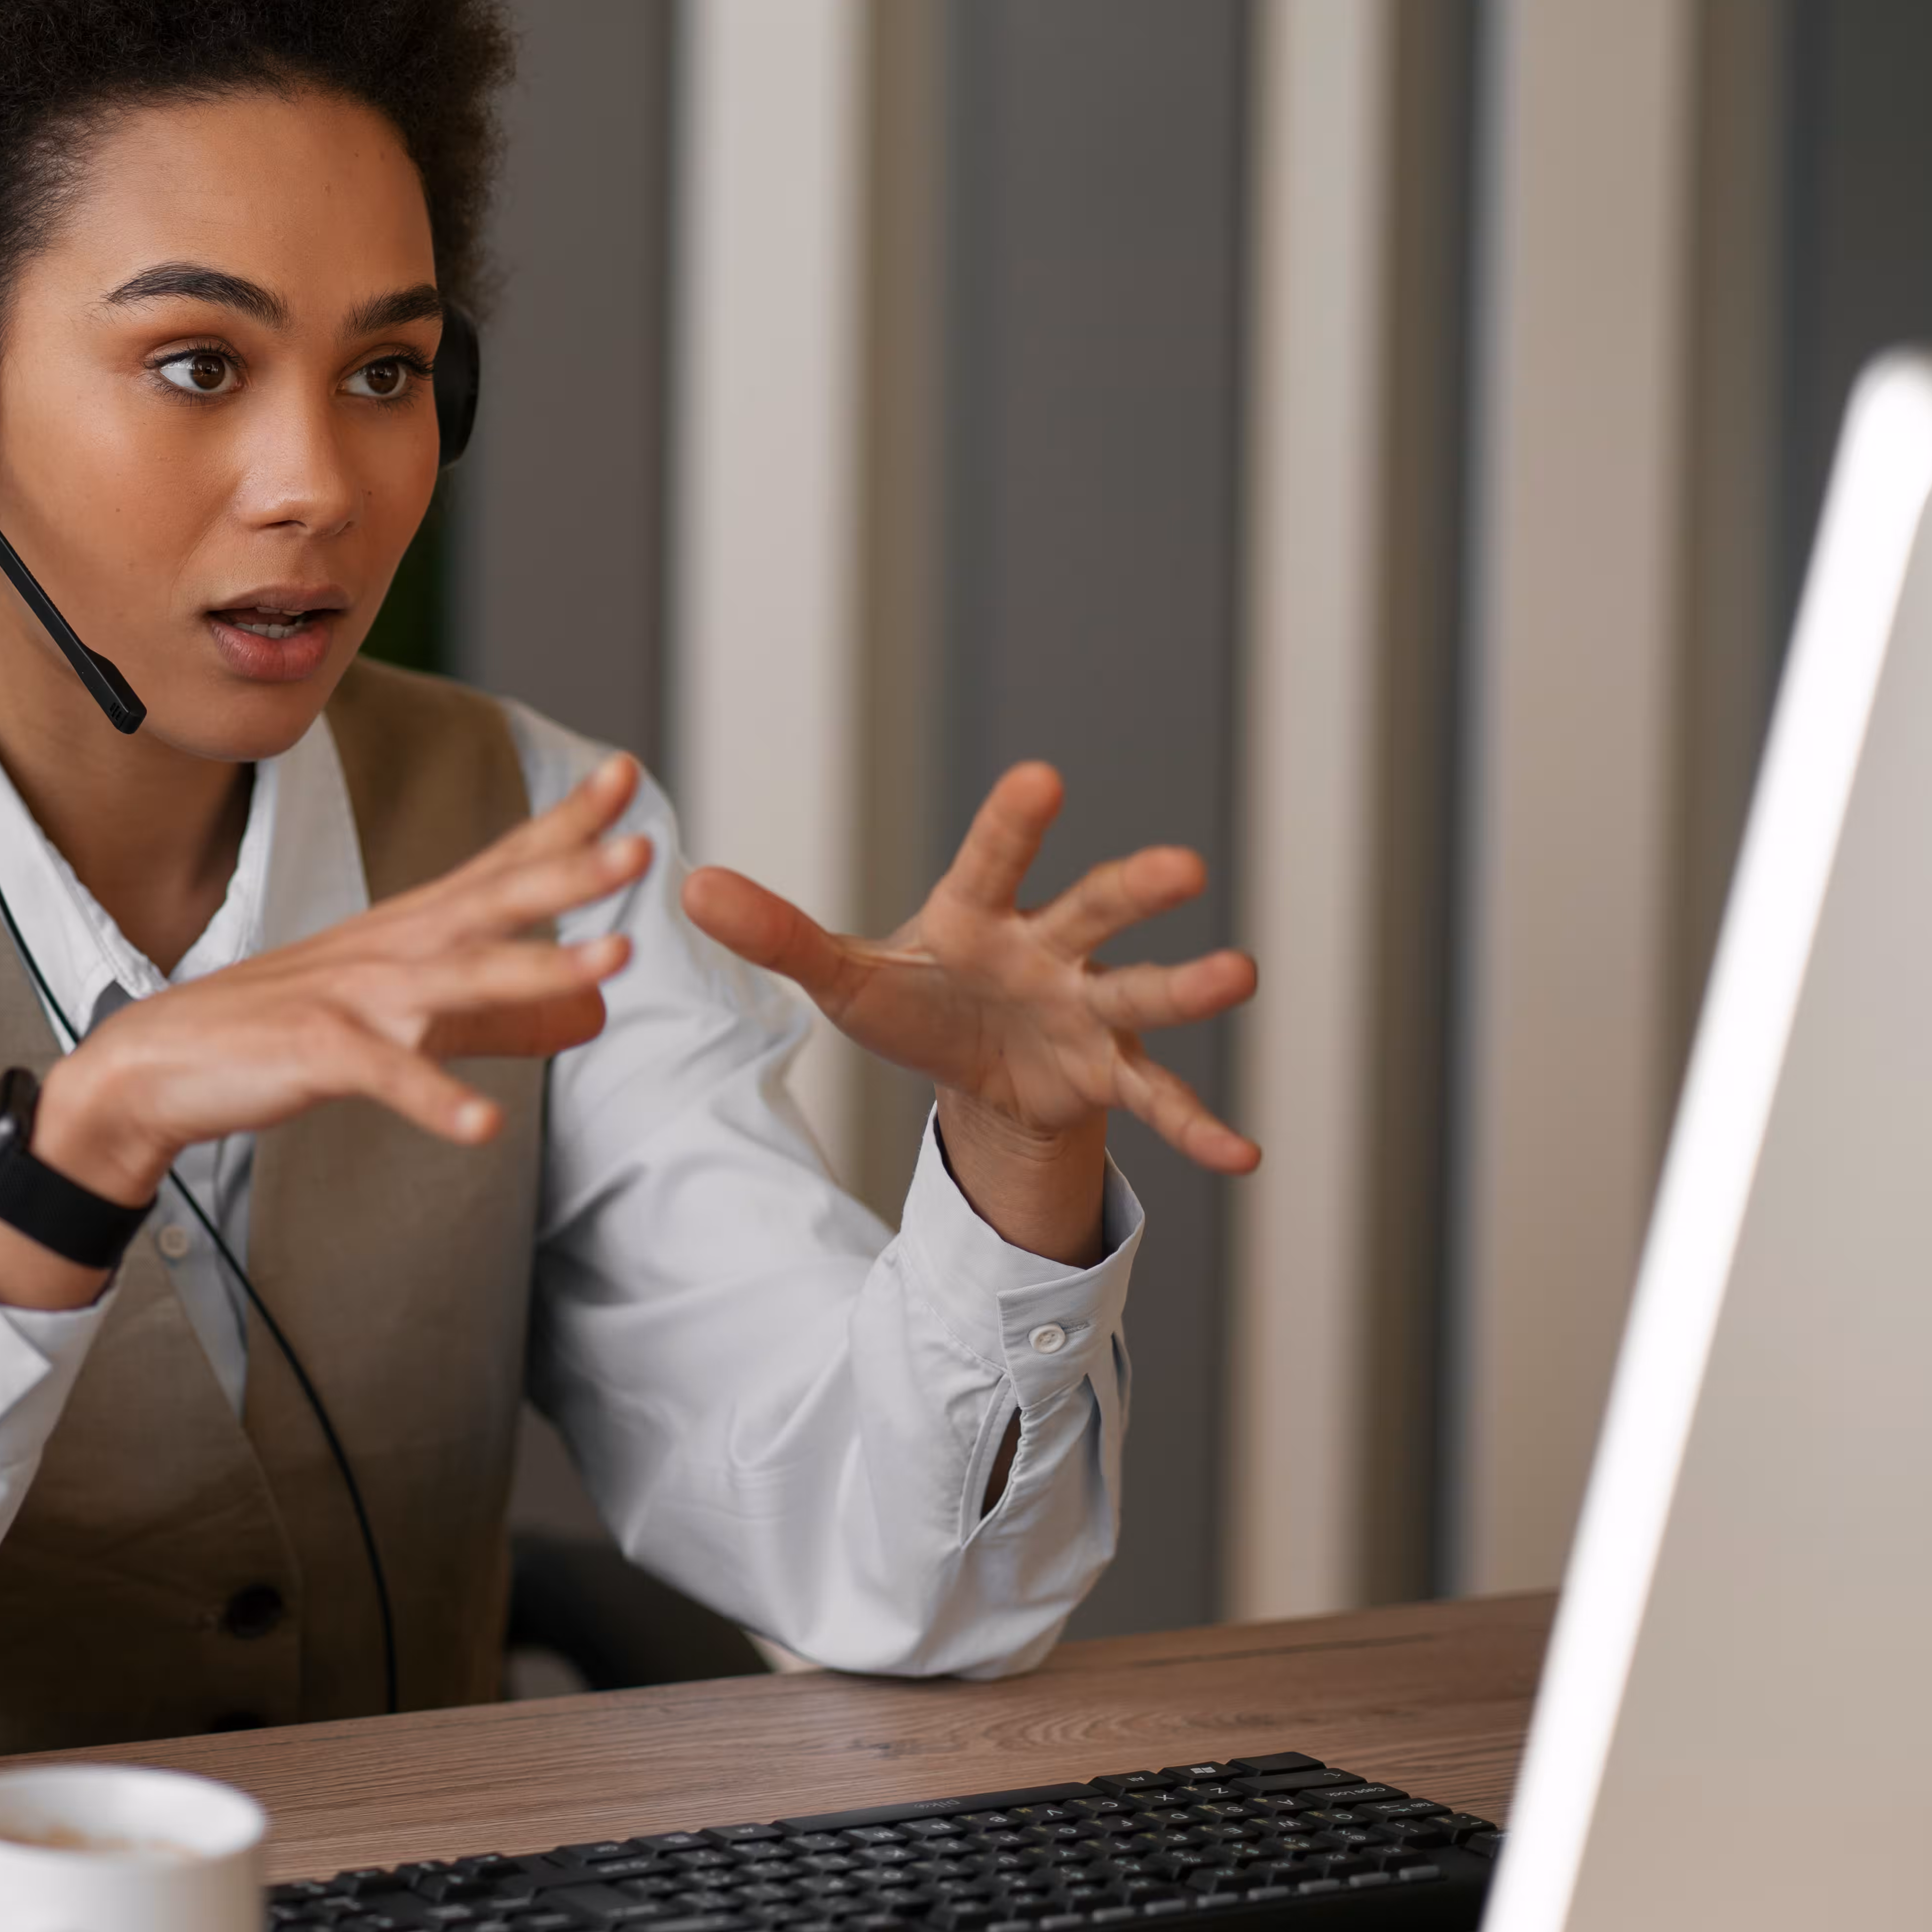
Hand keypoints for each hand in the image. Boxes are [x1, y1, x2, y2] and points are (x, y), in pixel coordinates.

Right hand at [0, 754, 653, 1307]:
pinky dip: (433, 1099)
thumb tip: (591, 1011)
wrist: (155, 1064)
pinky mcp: (315, 1054)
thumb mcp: (398, 1016)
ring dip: (536, 970)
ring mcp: (350, 999)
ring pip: (457, 979)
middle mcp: (386, 951)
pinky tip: (484, 1126)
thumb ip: (497, 1015)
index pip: (496, 865)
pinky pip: (385, 1077)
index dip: (563, 825)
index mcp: (405, 932)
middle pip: (490, 903)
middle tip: (641, 847)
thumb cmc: (274, 1032)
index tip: (624, 777)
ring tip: (609, 964)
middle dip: (569, 874)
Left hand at [683, 761, 1257, 1264]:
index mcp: (980, 917)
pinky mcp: (1106, 1072)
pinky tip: (1243, 1155)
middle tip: (1181, 865)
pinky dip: (1199, 1128)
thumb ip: (776, 934)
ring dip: (1188, 987)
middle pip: (1093, 914)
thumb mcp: (842, 977)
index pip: (993, 861)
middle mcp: (1048, 952)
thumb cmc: (917, 999)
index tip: (1041, 776)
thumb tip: (688, 885)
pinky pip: (1157, 1100)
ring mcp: (1087, 1011)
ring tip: (1239, 974)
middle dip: (1134, 891)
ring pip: (1140, 994)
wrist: (973, 1065)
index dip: (1014, 822)